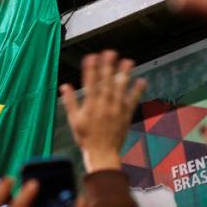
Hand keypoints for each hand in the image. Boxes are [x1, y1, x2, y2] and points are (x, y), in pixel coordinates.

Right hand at [60, 50, 145, 171]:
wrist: (102, 154)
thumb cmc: (86, 138)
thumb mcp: (74, 120)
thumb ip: (70, 102)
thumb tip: (64, 86)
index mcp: (90, 106)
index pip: (90, 83)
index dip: (90, 69)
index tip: (91, 56)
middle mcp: (104, 106)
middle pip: (106, 82)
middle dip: (108, 66)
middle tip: (110, 52)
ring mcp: (116, 110)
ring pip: (120, 89)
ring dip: (124, 74)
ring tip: (128, 61)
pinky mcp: (126, 115)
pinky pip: (132, 101)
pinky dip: (137, 91)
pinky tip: (141, 80)